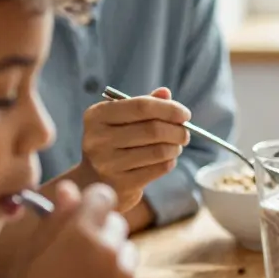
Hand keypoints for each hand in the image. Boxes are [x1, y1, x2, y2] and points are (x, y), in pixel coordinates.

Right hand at [0, 181, 138, 277]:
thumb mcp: (29, 258)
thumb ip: (53, 220)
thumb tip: (69, 189)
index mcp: (82, 234)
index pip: (102, 195)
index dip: (89, 204)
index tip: (78, 218)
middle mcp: (111, 250)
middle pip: (116, 222)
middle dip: (99, 232)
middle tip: (72, 258)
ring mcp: (127, 276)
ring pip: (126, 250)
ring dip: (111, 258)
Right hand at [79, 87, 190, 211]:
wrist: (93, 180)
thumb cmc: (113, 142)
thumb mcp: (120, 119)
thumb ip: (143, 104)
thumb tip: (165, 93)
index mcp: (97, 116)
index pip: (141, 106)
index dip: (168, 109)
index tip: (185, 114)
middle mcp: (98, 139)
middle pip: (153, 130)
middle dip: (177, 130)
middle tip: (185, 133)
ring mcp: (108, 163)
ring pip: (158, 151)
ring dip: (175, 147)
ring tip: (176, 146)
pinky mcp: (121, 184)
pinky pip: (158, 169)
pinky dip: (169, 162)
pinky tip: (167, 159)